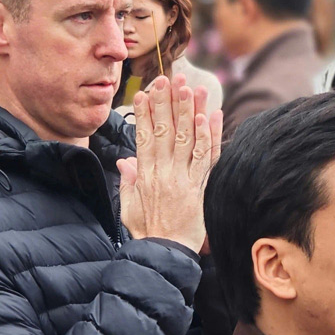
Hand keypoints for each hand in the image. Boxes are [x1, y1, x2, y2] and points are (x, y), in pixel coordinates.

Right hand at [117, 75, 223, 250]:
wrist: (165, 257)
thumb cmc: (147, 234)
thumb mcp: (129, 208)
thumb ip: (128, 182)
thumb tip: (125, 160)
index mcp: (145, 175)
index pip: (144, 137)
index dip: (144, 113)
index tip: (144, 92)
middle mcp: (164, 173)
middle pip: (165, 131)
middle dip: (167, 103)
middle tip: (169, 78)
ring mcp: (184, 179)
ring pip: (187, 138)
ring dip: (189, 110)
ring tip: (191, 87)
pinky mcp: (201, 187)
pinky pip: (206, 157)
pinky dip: (209, 136)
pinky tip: (210, 115)